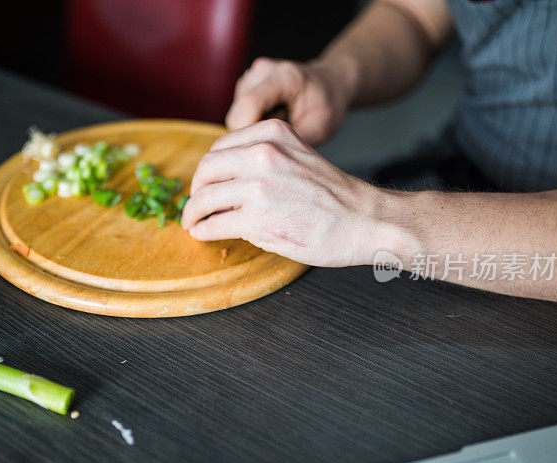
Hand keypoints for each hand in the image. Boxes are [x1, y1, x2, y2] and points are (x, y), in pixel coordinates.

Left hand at [181, 119, 385, 266]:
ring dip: (193, 213)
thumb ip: (263, 159)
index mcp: (271, 134)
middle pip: (206, 169)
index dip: (208, 169)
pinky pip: (214, 224)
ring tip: (193, 222)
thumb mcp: (297, 156)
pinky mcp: (256, 220)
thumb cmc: (334, 195)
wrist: (363, 220)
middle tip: (195, 204)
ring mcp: (257, 187)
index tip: (206, 183)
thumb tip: (224, 181)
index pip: (220, 147)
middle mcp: (261, 154)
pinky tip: (204, 233)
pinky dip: (203, 230)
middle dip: (195, 189)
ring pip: (204, 198)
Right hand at [225, 57, 355, 144]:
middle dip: (250, 135)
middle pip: (237, 112)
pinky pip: (237, 112)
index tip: (256, 153)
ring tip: (276, 128)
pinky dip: (250, 122)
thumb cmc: (327, 106)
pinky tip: (269, 120)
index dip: (247, 132)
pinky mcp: (246, 82)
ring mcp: (253, 74)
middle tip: (275, 141)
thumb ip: (291, 141)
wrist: (329, 86)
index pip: (250, 103)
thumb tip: (264, 161)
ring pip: (234, 115)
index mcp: (285, 76)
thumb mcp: (319, 129)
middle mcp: (264, 70)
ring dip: (250, 129)